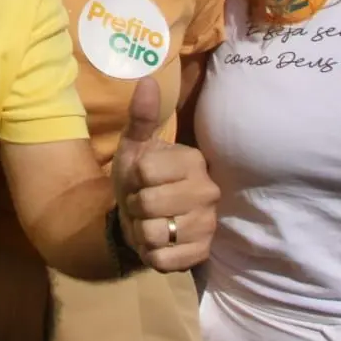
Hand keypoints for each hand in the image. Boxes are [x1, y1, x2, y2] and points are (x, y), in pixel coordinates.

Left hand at [110, 77, 217, 273]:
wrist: (141, 217)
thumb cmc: (139, 178)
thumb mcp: (134, 146)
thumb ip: (141, 117)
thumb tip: (147, 80)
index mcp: (193, 161)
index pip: (145, 172)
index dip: (132, 177)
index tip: (140, 178)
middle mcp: (208, 192)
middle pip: (148, 204)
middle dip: (134, 205)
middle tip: (142, 202)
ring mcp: (207, 225)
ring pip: (154, 234)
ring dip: (141, 231)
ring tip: (149, 222)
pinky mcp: (202, 254)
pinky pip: (163, 260)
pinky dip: (151, 254)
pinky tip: (157, 243)